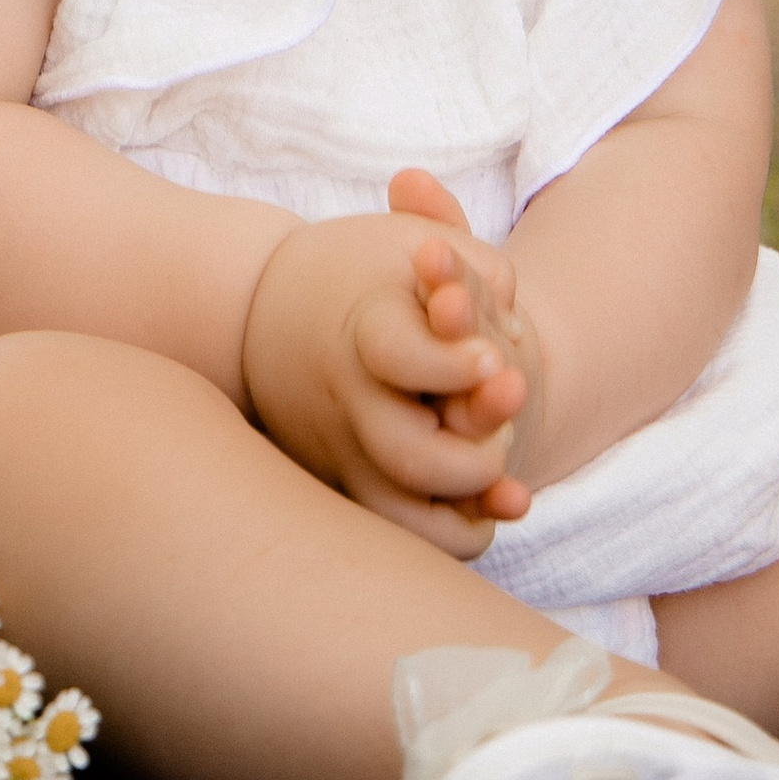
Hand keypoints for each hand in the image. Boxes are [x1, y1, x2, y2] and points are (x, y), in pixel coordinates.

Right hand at [240, 194, 532, 558]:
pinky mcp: (345, 488)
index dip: (457, 361)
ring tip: (504, 472)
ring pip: (409, 519)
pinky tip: (489, 503)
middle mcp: (345, 404)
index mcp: (360, 331)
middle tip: (508, 413)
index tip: (494, 357)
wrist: (264, 311)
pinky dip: (452, 530)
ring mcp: (341, 455)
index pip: (398, 355)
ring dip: (471, 502)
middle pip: (411, 454)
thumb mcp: (413, 244)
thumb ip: (473, 267)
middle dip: (479, 449)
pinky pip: (404, 536)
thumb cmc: (362, 271)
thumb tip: (514, 323)